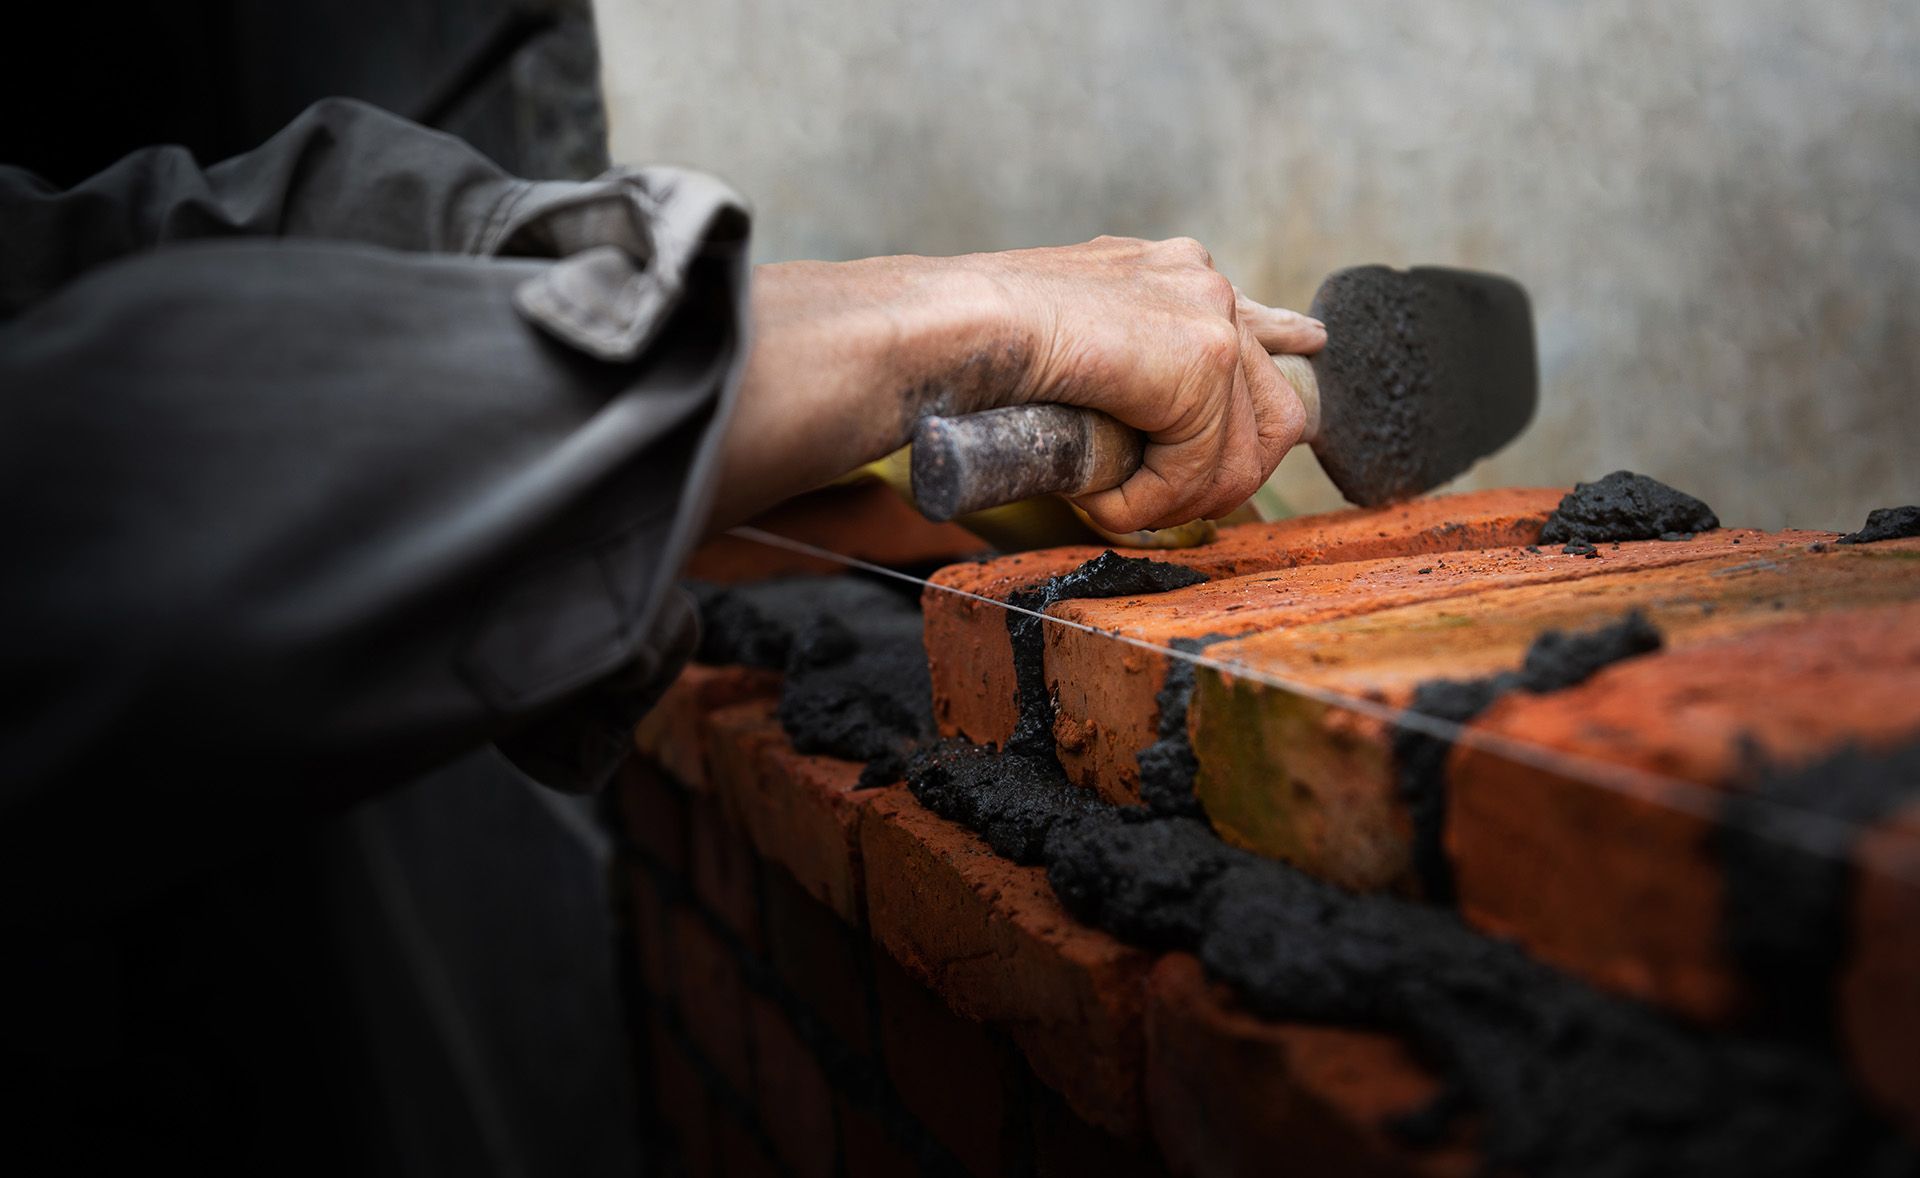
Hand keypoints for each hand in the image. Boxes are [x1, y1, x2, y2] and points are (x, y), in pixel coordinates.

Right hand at [712, 237, 1322, 533]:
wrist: (946, 331)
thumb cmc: (967, 350)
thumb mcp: (1060, 352)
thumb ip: (1115, 369)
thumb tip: (1141, 422)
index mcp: (1167, 271)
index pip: (1254, 321)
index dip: (1282, 346)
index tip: (1307, 347)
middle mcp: (1199, 280)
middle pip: (1278, 405)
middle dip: (1227, 475)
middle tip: (1156, 505)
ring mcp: (1207, 315)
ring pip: (1244, 451)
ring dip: (1175, 497)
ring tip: (1109, 502)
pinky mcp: (1202, 360)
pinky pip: (1201, 469)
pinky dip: (1149, 501)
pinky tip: (1100, 495)